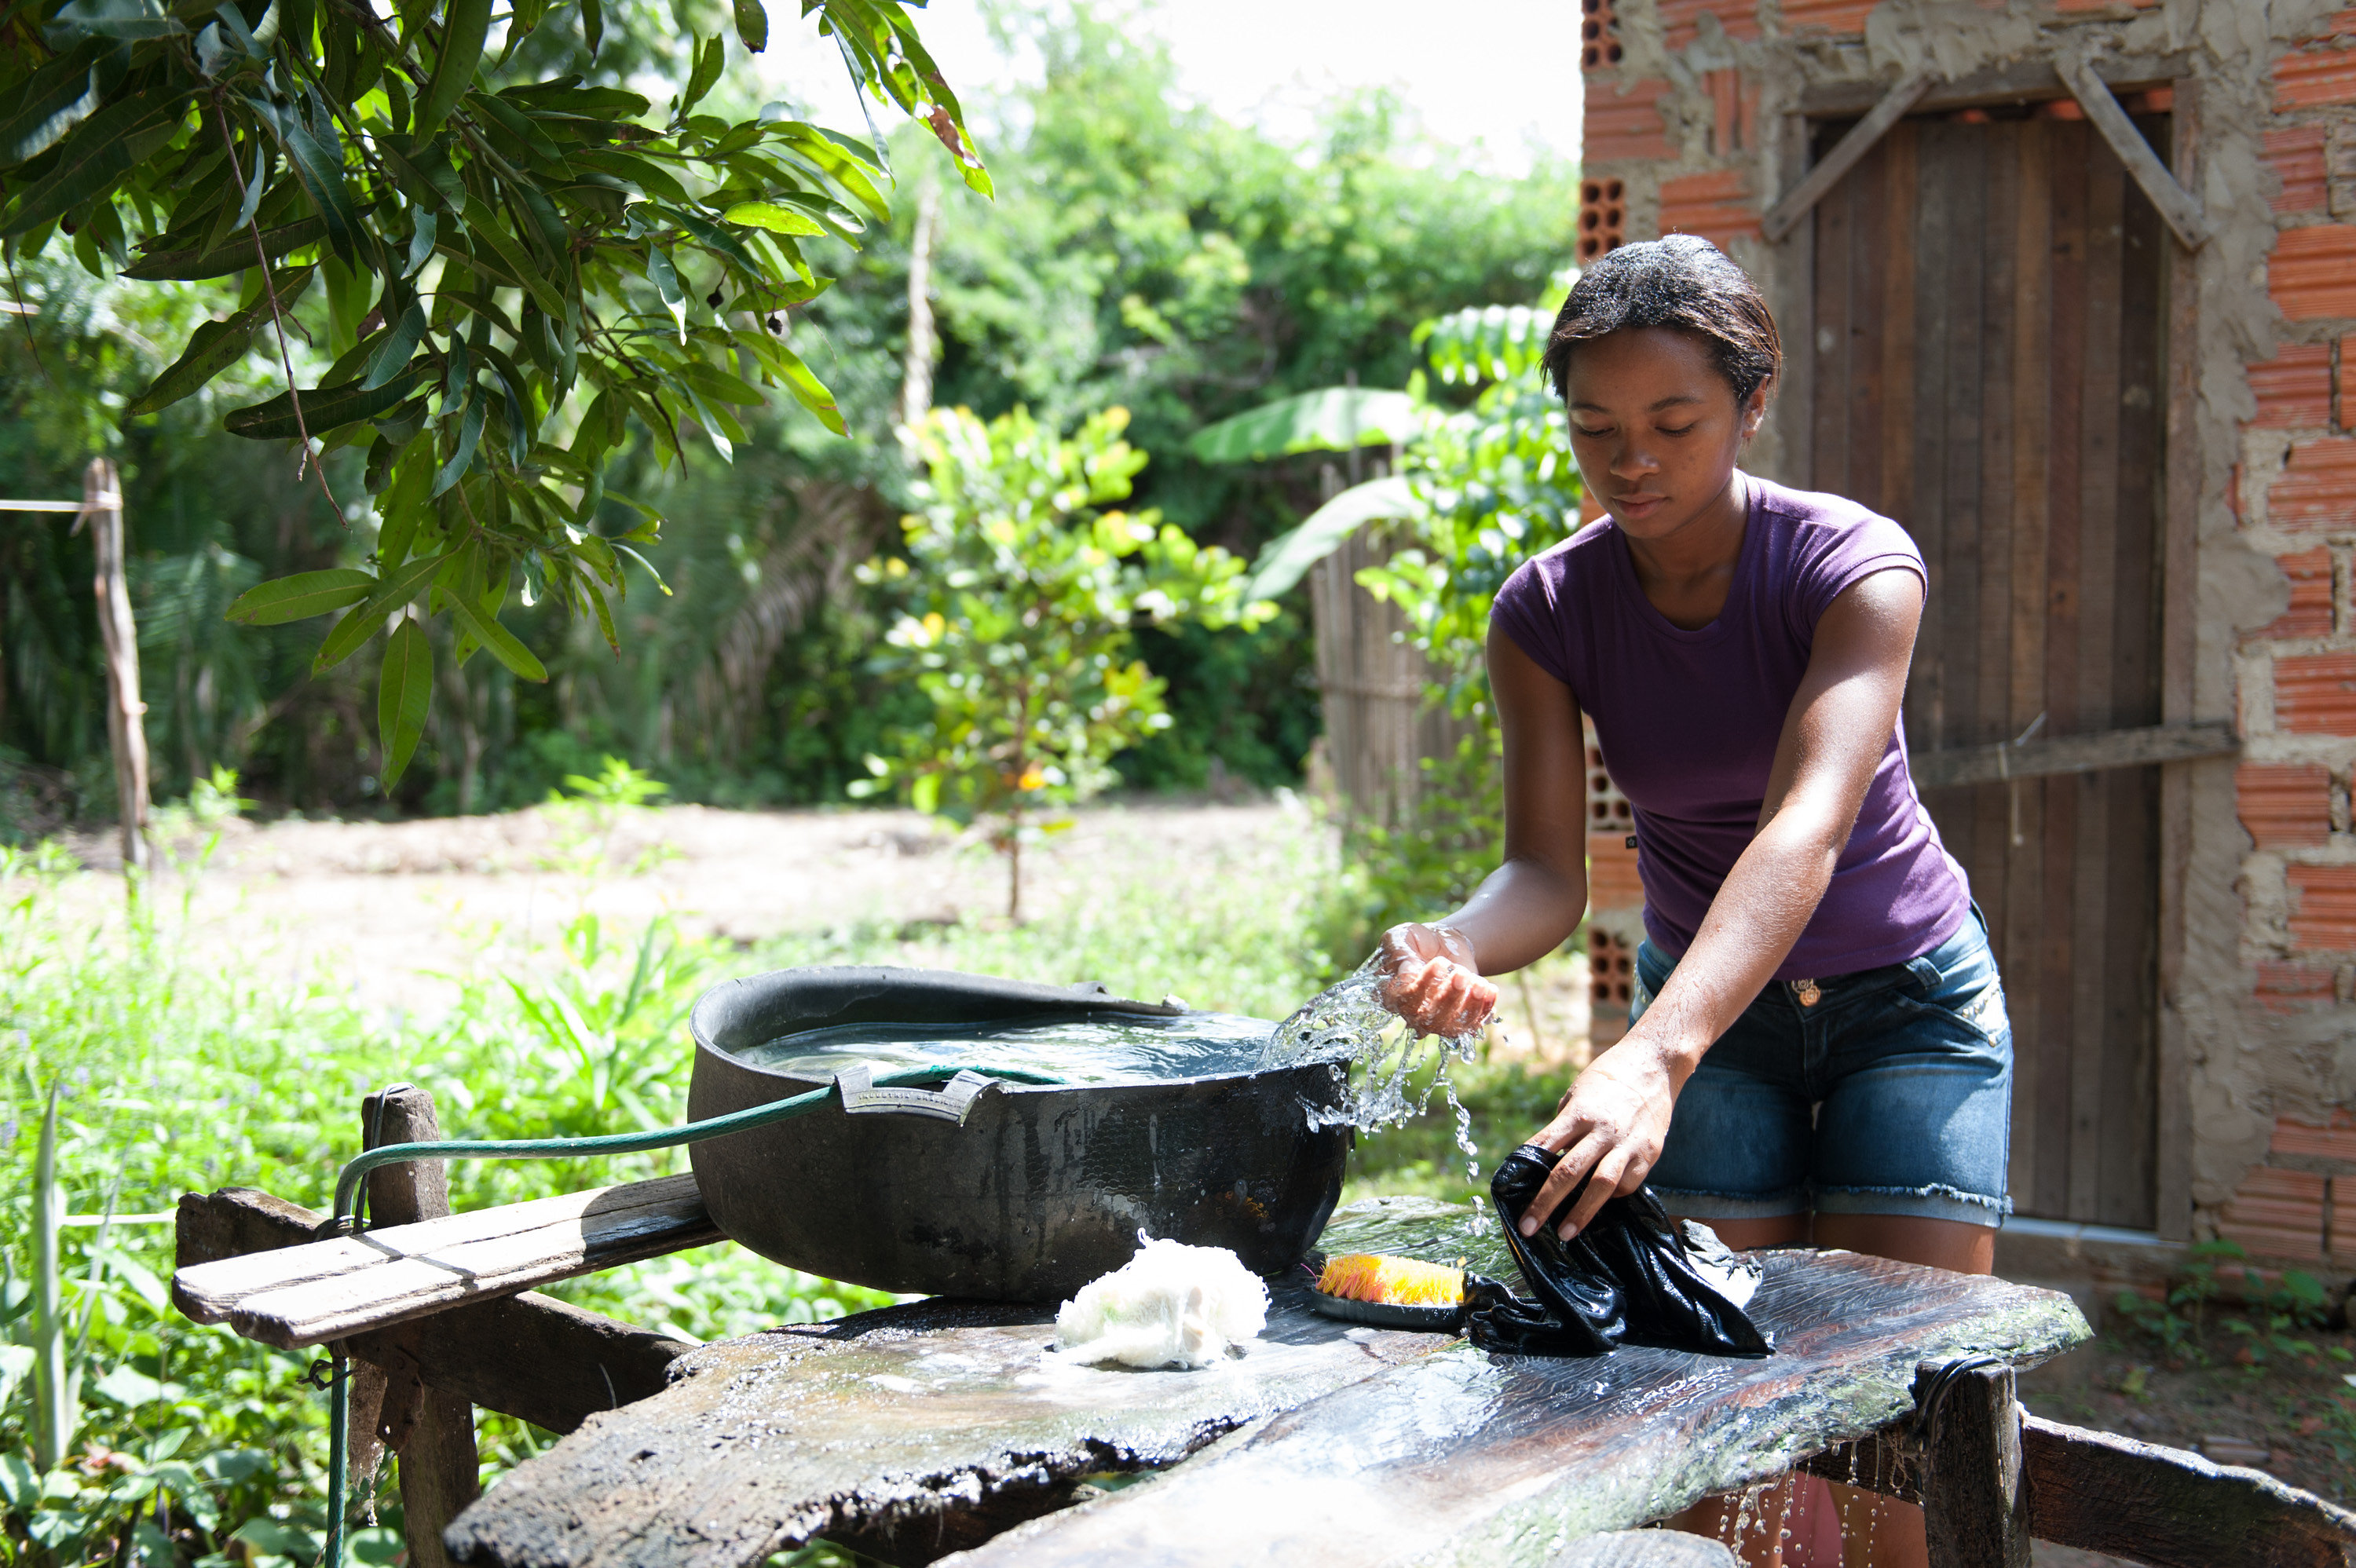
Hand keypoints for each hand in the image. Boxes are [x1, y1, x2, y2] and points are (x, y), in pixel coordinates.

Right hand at [1375, 923, 1496, 1037]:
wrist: (1443, 942)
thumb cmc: (1416, 939)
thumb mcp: (1400, 936)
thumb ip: (1398, 951)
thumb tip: (1407, 972)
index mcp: (1391, 993)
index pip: (1404, 999)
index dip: (1423, 985)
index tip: (1440, 963)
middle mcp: (1411, 1012)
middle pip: (1427, 1018)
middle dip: (1448, 997)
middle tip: (1461, 973)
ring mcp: (1435, 1019)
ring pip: (1449, 1026)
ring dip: (1467, 1006)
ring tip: (1479, 983)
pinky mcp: (1458, 1019)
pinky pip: (1471, 1025)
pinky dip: (1483, 1009)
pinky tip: (1489, 989)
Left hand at [1520, 1038, 1680, 1239]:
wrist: (1654, 1063)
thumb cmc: (1608, 1079)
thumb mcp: (1577, 1095)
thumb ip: (1564, 1127)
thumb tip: (1546, 1160)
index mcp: (1576, 1114)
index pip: (1544, 1147)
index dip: (1526, 1173)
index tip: (1513, 1195)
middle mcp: (1600, 1130)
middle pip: (1567, 1171)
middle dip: (1545, 1203)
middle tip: (1529, 1227)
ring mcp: (1626, 1143)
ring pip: (1601, 1184)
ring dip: (1581, 1212)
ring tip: (1565, 1234)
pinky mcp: (1648, 1153)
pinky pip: (1627, 1183)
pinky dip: (1611, 1197)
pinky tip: (1600, 1204)